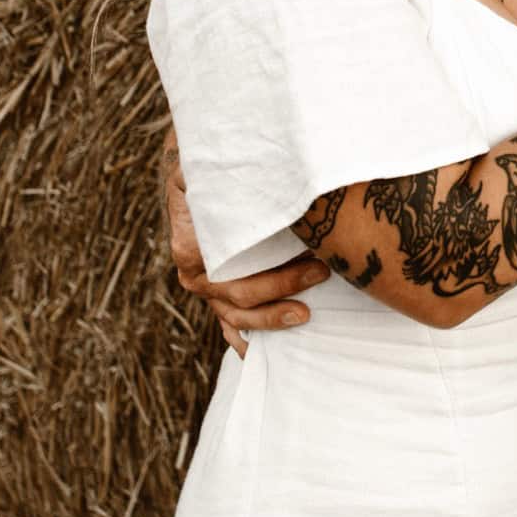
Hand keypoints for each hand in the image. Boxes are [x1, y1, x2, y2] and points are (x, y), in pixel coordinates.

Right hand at [163, 126, 326, 355]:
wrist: (194, 163)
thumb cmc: (209, 162)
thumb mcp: (209, 165)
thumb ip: (225, 178)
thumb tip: (258, 187)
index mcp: (192, 249)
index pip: (235, 279)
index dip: (278, 279)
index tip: (317, 263)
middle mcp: (196, 274)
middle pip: (242, 300)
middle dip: (284, 291)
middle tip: (323, 272)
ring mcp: (206, 287)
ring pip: (237, 319)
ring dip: (273, 319)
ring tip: (308, 314)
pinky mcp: (218, 290)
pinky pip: (229, 325)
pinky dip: (246, 340)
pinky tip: (266, 354)